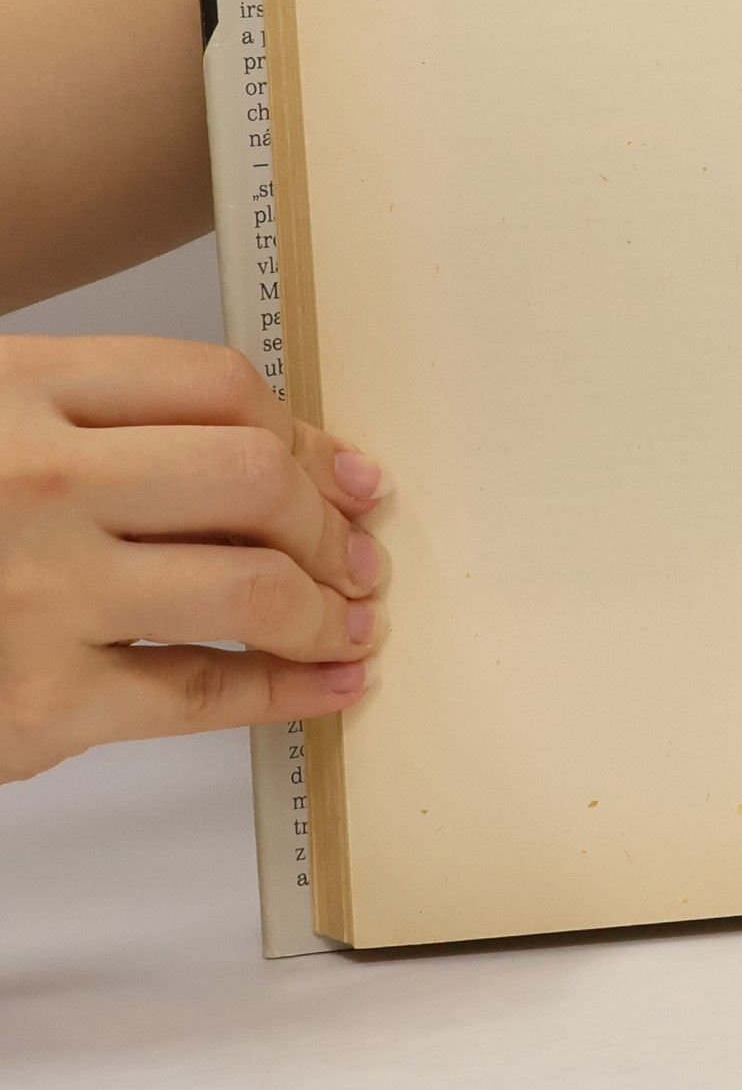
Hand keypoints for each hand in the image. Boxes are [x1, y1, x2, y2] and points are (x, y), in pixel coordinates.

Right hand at [0, 335, 386, 783]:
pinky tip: (332, 682)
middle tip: (359, 553)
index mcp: (20, 391)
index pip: (218, 388)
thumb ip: (101, 423)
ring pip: (252, 586)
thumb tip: (282, 457)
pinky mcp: (42, 700)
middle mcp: (36, 481)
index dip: (305, 436)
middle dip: (330, 524)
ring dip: (329, 608)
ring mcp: (40, 591)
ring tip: (352, 619)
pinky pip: (207, 691)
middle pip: (253, 480)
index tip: (344, 472)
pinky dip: (294, 690)